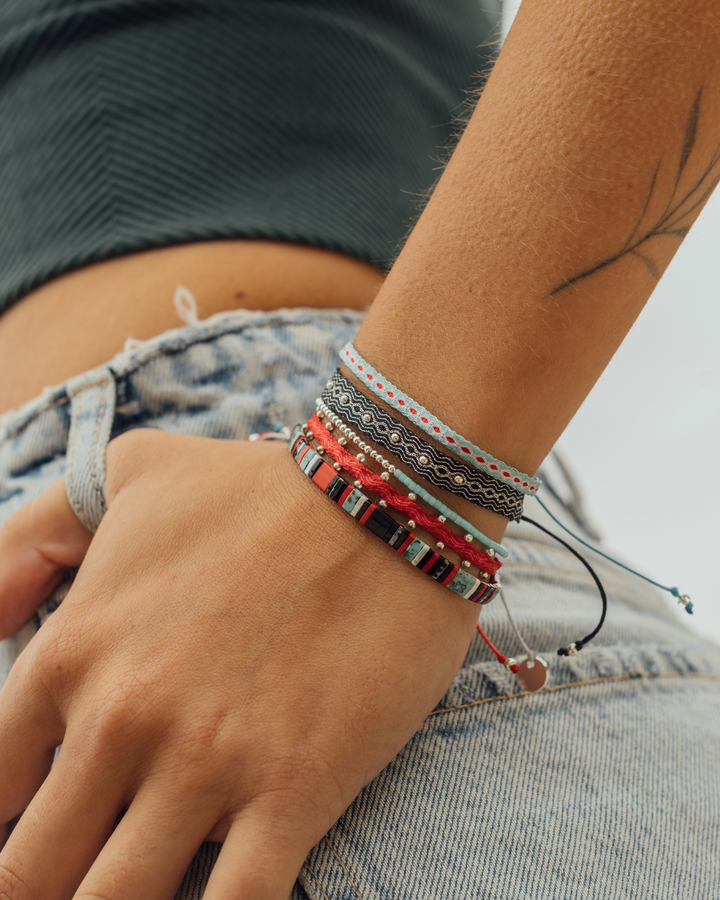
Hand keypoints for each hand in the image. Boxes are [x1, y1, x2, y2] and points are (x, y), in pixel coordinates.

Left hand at [0, 428, 477, 898]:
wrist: (386, 496)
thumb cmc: (255, 486)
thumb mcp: (126, 474)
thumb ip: (33, 536)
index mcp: (72, 653)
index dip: (4, 828)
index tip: (40, 835)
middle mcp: (123, 721)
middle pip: (32, 876)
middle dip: (43, 890)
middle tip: (79, 874)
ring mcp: (208, 764)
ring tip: (138, 891)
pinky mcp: (295, 791)